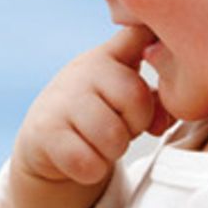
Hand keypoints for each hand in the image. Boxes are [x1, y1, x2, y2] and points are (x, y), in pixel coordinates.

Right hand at [6, 26, 173, 207]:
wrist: (45, 138)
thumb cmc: (98, 114)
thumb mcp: (126, 98)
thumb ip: (154, 100)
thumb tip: (163, 121)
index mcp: (109, 55)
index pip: (139, 37)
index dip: (152, 45)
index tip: (152, 46)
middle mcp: (83, 69)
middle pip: (135, 98)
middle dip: (135, 124)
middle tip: (120, 127)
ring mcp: (60, 97)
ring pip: (113, 136)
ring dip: (113, 151)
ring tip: (100, 143)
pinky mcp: (44, 130)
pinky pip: (87, 162)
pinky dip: (92, 169)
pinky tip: (83, 157)